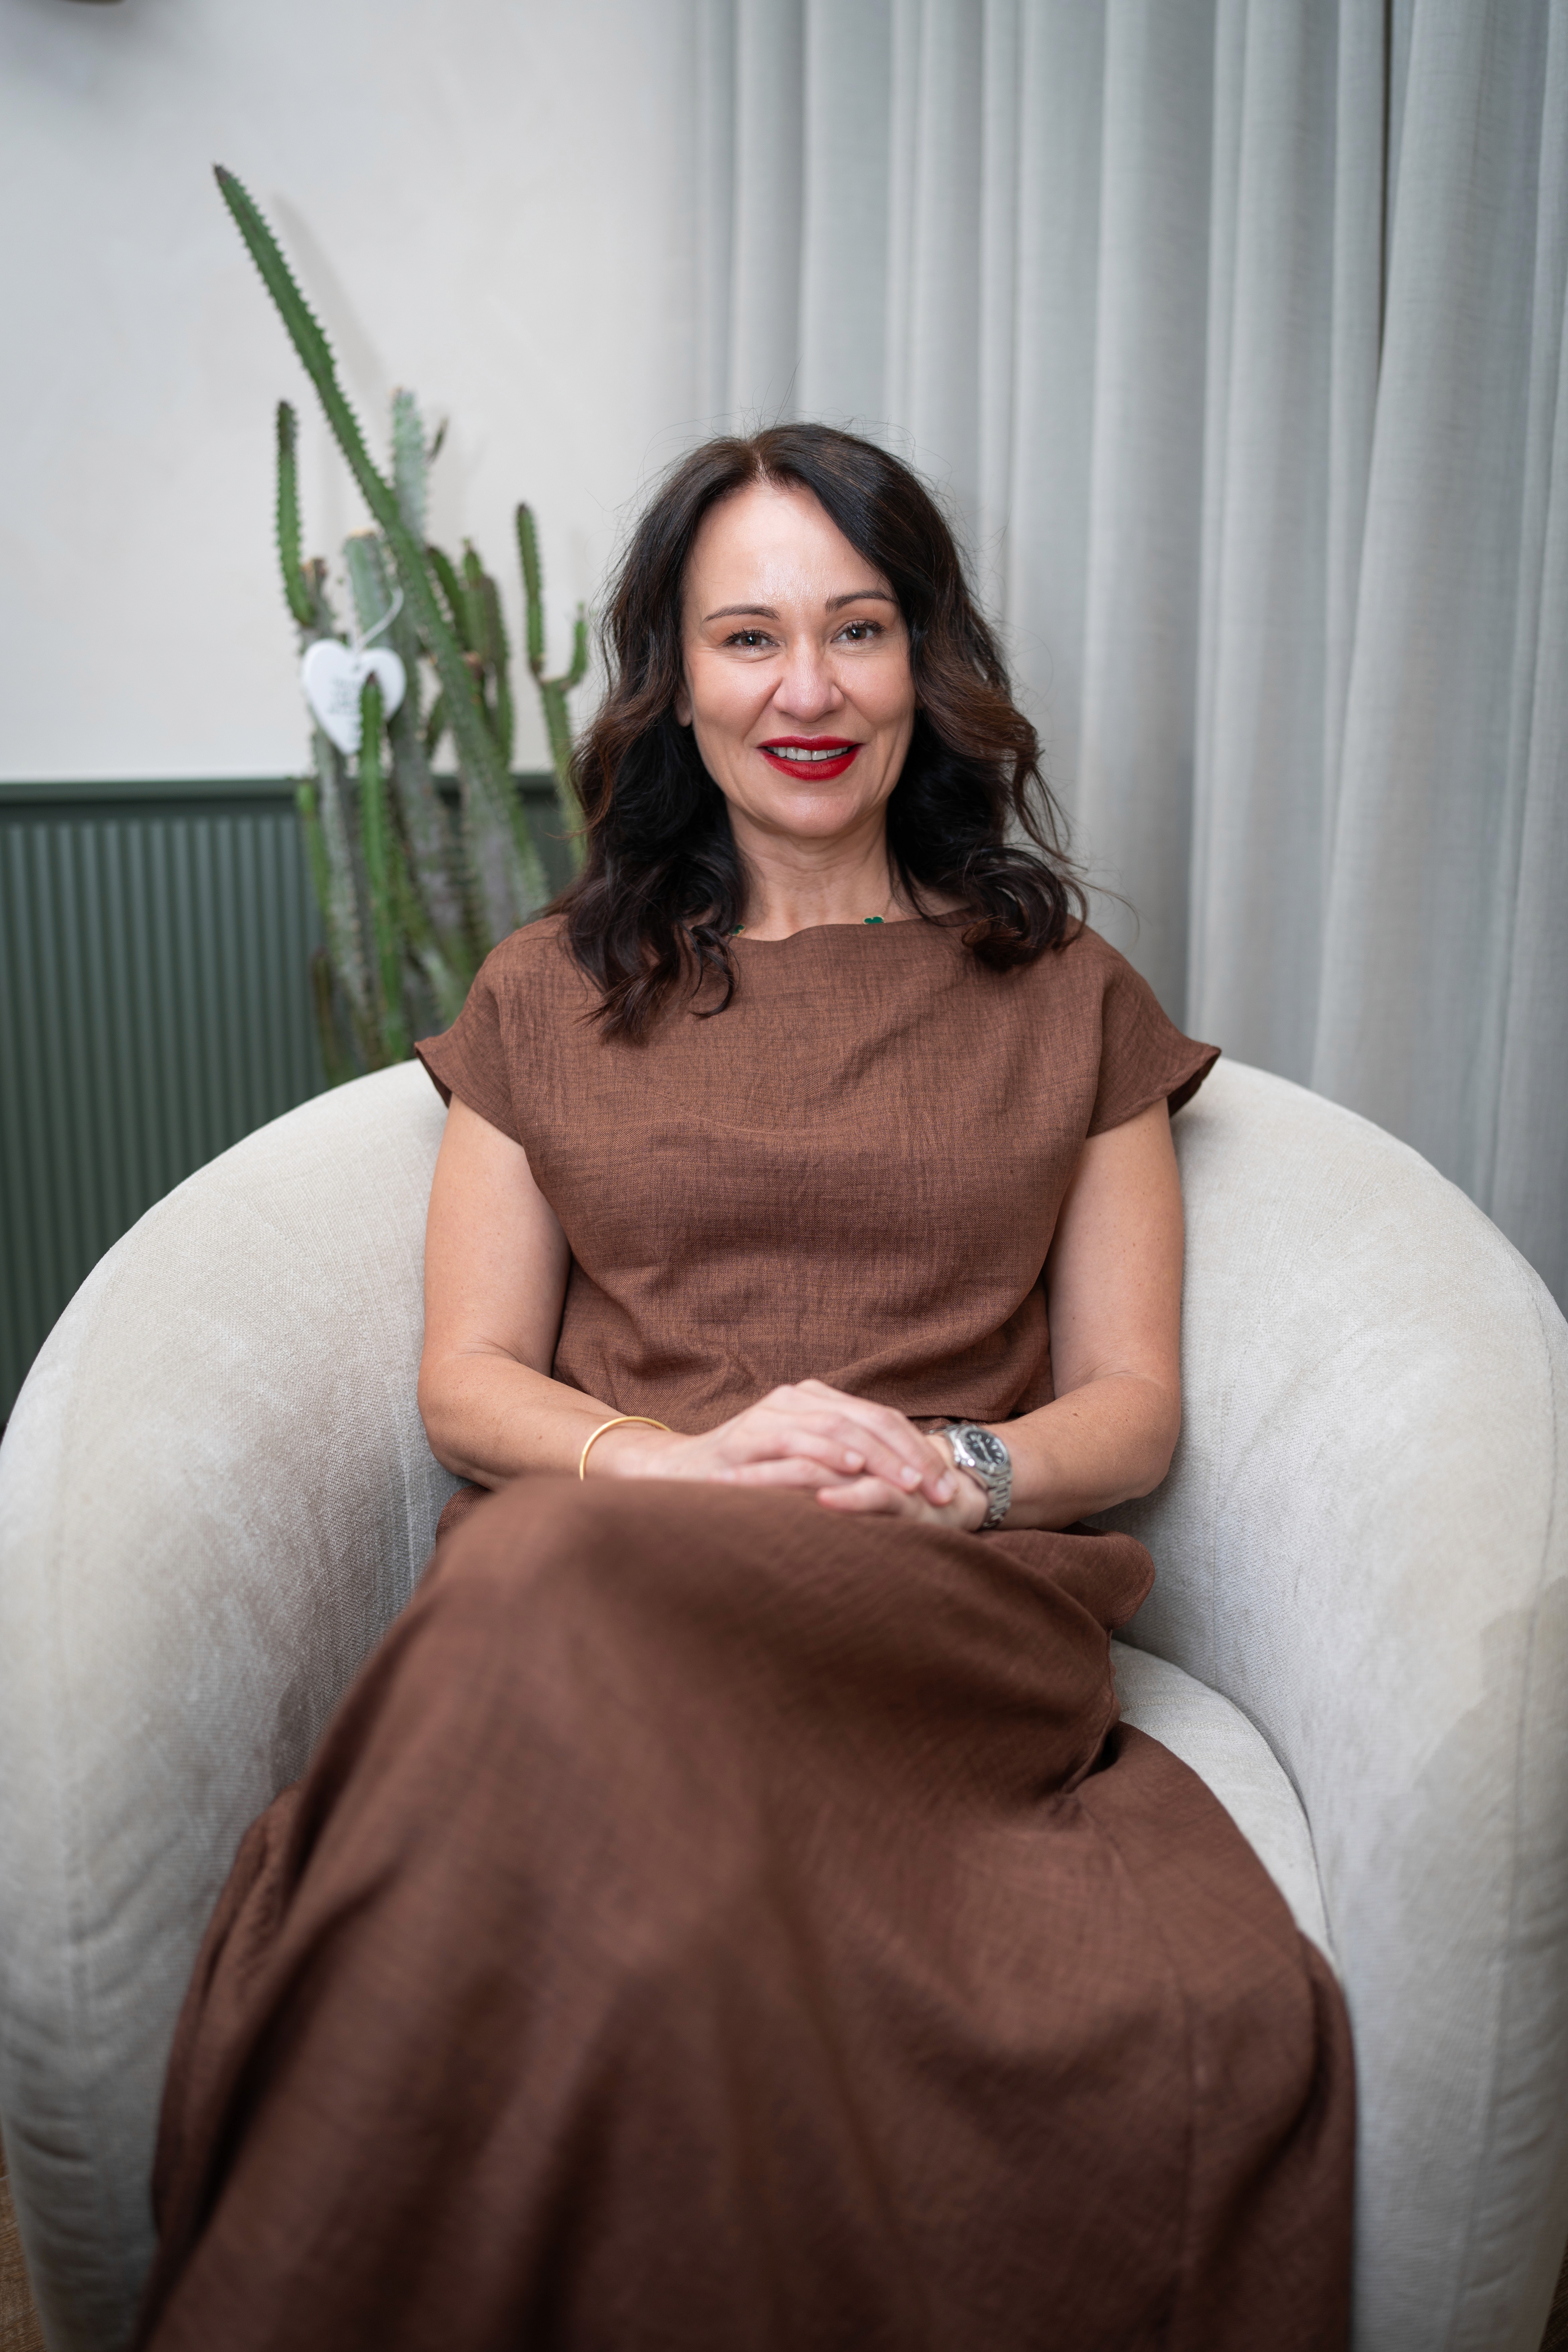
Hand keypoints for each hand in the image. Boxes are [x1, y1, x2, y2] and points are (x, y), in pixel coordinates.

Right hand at [591, 1380, 984, 1524]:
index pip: (879, 1418)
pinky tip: (851, 1470)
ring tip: (908, 1482)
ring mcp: (769, 1414)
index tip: (944, 1486)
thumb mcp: (804, 1467)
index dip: (916, 1448)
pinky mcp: (745, 1437)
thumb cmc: (747, 1479)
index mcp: (814, 1401)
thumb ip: (843, 1464)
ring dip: (877, 1457)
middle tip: (937, 1490)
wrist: (676, 1476)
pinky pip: (793, 1440)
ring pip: (837, 1427)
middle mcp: (795, 1399)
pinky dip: (825, 1454)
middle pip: (867, 1419)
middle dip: (908, 1455)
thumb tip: (905, 1485)